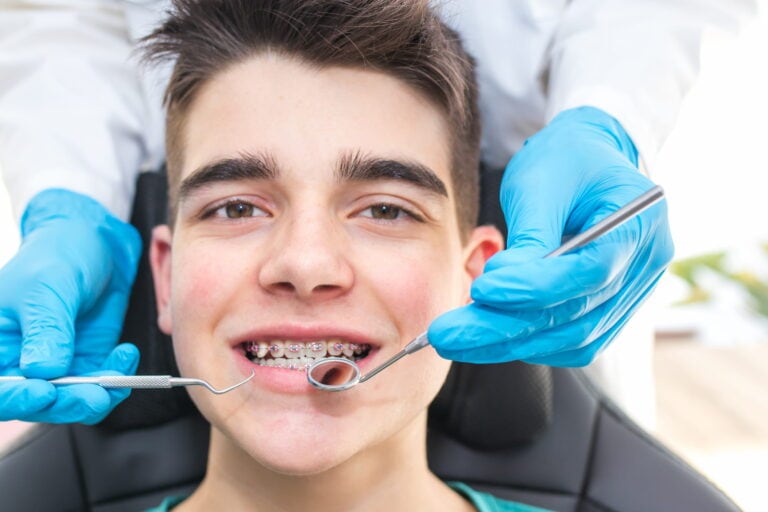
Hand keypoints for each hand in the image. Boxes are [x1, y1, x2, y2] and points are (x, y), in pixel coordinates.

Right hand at [0, 189, 141, 422]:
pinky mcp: (88, 361)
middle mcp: (22, 360)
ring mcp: (57, 364)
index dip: (14, 398)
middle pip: (34, 403)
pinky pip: (100, 387)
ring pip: (70, 402)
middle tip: (93, 393)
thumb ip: (46, 329)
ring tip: (117, 372)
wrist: (97, 240)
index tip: (42, 391)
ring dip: (96, 395)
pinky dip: (117, 379)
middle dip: (65, 402)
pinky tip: (125, 354)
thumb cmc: (59, 253)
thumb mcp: (48, 286)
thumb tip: (42, 371)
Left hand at [429, 106, 673, 365]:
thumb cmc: (564, 160)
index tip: (483, 290)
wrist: (587, 158)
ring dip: (511, 344)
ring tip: (458, 338)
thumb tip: (497, 289)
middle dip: (506, 328)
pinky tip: (487, 338)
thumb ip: (528, 237)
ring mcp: (633, 292)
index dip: (534, 288)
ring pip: (573, 338)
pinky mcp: (611, 308)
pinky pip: (572, 340)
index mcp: (640, 222)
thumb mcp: (540, 182)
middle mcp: (646, 265)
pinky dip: (529, 343)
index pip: (591, 271)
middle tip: (447, 334)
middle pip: (577, 315)